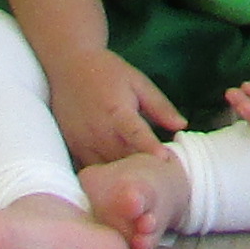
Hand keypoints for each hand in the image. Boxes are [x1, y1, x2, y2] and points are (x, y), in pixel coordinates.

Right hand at [49, 47, 186, 167]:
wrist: (68, 66)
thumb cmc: (107, 72)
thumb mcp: (138, 82)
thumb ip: (159, 106)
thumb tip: (181, 125)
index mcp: (118, 112)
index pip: (136, 134)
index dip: (150, 148)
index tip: (164, 160)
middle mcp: (99, 131)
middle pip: (124, 159)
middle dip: (143, 169)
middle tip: (163, 177)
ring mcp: (83, 142)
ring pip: (107, 169)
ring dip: (125, 176)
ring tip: (143, 182)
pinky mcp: (72, 149)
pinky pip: (90, 170)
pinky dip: (105, 176)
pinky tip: (118, 179)